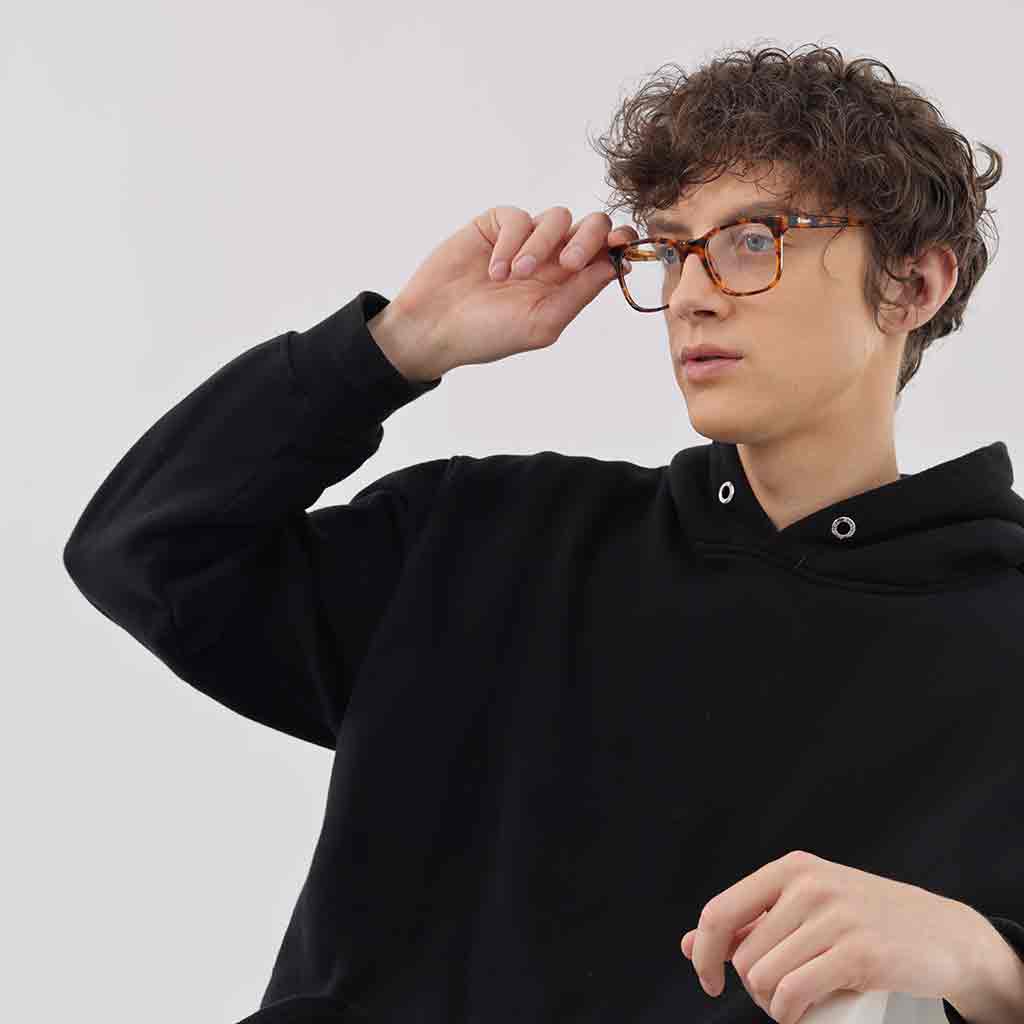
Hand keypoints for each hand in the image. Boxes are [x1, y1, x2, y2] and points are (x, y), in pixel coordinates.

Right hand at [380, 205, 638, 376]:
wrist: (434, 327)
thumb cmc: (487, 335)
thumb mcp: (542, 323)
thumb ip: (579, 294)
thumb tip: (616, 266)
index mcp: (569, 284)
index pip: (607, 252)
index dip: (620, 243)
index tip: (620, 247)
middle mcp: (553, 258)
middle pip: (593, 225)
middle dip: (588, 238)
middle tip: (568, 263)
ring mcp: (525, 239)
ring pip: (558, 217)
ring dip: (540, 246)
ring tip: (514, 276)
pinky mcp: (496, 225)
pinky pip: (518, 217)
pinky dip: (510, 243)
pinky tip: (493, 270)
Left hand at [678, 850, 986, 1023]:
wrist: (946, 936)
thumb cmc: (867, 922)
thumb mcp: (807, 907)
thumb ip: (751, 921)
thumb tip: (688, 943)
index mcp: (791, 870)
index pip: (719, 912)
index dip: (703, 953)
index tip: (709, 981)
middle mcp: (809, 886)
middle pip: (745, 956)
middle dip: (753, 987)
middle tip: (779, 995)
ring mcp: (836, 918)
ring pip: (766, 978)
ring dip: (772, 1006)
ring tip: (795, 1003)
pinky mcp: (860, 954)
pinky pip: (795, 992)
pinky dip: (789, 1014)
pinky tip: (800, 1014)